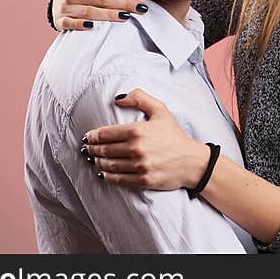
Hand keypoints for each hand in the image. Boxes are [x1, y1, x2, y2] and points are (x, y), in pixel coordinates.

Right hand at [52, 0, 146, 30]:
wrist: (55, 5)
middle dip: (124, 4)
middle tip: (142, 8)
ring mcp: (66, 8)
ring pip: (91, 12)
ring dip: (109, 15)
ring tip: (128, 16)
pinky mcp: (61, 21)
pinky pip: (71, 23)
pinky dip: (81, 24)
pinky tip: (93, 26)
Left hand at [81, 89, 209, 189]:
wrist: (192, 161)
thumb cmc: (175, 135)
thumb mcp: (161, 110)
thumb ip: (139, 98)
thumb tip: (117, 99)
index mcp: (138, 130)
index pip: (106, 134)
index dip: (93, 136)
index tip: (88, 137)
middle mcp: (136, 149)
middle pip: (104, 150)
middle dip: (92, 150)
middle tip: (87, 150)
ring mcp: (139, 166)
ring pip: (108, 165)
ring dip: (97, 163)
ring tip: (93, 160)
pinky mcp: (142, 180)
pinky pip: (117, 179)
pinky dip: (106, 176)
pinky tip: (102, 173)